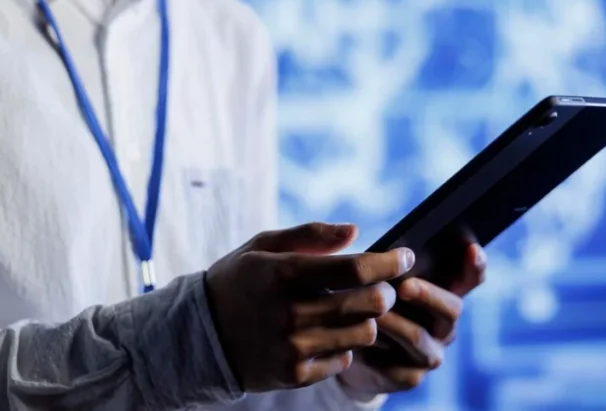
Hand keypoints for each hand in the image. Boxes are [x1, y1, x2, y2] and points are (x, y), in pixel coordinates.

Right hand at [205, 223, 413, 392]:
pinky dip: (345, 345)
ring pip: (363, 334)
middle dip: (387, 291)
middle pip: (368, 303)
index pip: (354, 269)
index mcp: (284, 273)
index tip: (405, 256)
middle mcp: (290, 313)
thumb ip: (311, 236)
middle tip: (384, 286)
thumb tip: (355, 230)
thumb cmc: (240, 281)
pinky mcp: (294, 375)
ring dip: (368, 320)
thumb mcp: (264, 246)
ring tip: (356, 310)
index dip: (389, 262)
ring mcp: (293, 348)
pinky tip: (330, 334)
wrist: (200, 335)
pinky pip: (344, 360)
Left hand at [336, 243, 486, 395]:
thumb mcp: (383, 279)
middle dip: (428, 295)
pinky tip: (359, 342)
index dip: (475, 265)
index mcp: (444, 293)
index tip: (471, 249)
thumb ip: (394, 268)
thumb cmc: (372, 301)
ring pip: (418, 337)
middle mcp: (444, 326)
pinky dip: (375, 351)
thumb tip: (393, 254)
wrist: (351, 347)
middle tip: (405, 286)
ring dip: (395, 322)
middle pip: (451, 309)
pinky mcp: (409, 377)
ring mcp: (430, 353)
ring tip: (373, 312)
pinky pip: (395, 365)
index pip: (470, 278)